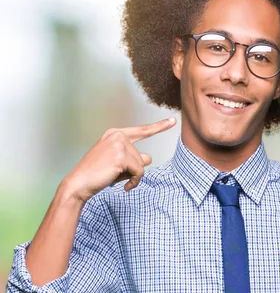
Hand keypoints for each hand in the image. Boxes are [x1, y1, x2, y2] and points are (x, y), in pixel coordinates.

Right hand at [60, 118, 176, 202]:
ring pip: (141, 164)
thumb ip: (134, 158)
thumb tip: (149, 158)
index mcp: (115, 134)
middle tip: (115, 175)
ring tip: (115, 178)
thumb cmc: (96, 175)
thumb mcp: (117, 163)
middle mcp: (117, 135)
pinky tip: (124, 186)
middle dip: (133, 170)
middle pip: (142, 156)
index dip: (159, 127)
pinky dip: (134, 181)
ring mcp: (119, 144)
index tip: (173, 121)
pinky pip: (139, 172)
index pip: (142, 130)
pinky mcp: (121, 156)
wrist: (79, 184)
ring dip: (132, 176)